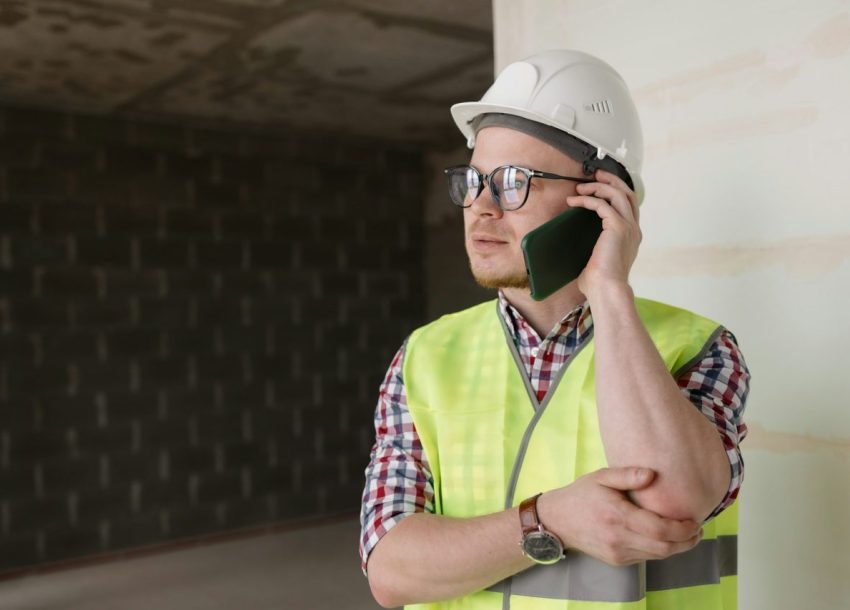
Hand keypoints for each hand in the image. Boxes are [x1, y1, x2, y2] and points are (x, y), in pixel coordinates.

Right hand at [537, 467, 702, 565]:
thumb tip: (652, 475)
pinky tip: (665, 538)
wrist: (557, 521)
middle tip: (698, 530)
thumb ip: (627, 475)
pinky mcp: (617, 560)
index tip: (695, 521)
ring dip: (676, 547)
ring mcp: (617, 552)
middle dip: (686, 541)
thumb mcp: (601, 477)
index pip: (659, 529)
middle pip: (663, 548)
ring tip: (687, 534)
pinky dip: (660, 549)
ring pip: (657, 555)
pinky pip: (646, 557)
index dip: (682, 529)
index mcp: (617, 516)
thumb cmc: (581, 495)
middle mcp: (618, 538)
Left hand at [566, 170, 640, 298]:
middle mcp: (634, 229)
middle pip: (627, 193)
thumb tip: (574, 244)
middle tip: (595, 174)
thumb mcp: (597, 259)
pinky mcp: (618, 228)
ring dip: (598, 186)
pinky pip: (603, 204)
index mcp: (632, 236)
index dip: (615, 191)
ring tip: (581, 187)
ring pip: (618, 194)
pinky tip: (574, 201)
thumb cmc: (599, 282)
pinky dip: (587, 200)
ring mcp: (629, 227)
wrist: (607, 290)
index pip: (628, 205)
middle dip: (610, 180)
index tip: (599, 185)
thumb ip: (594, 247)